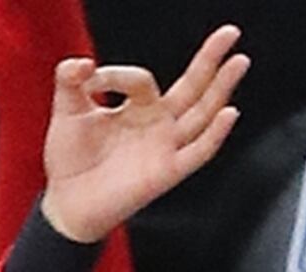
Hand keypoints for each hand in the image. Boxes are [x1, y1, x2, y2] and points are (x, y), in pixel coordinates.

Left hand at [39, 27, 248, 244]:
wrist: (67, 204)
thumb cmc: (70, 162)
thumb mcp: (67, 111)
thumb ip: (69, 80)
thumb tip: (84, 62)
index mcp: (137, 108)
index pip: (143, 79)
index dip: (117, 74)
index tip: (89, 79)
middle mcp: (157, 125)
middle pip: (193, 87)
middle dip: (212, 59)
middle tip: (230, 33)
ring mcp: (165, 147)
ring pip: (203, 113)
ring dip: (222, 87)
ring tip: (239, 61)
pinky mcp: (168, 172)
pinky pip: (199, 152)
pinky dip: (215, 134)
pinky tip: (229, 112)